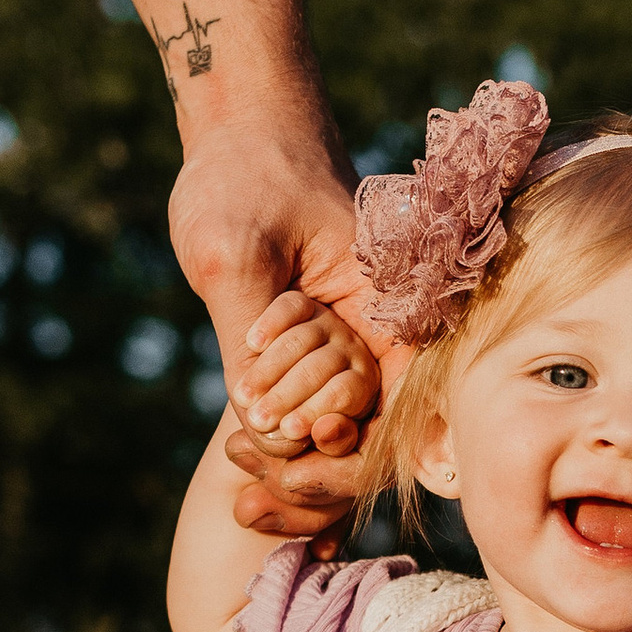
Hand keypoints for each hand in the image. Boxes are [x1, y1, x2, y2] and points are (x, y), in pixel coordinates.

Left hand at [168, 112, 388, 540]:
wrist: (242, 133)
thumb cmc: (245, 177)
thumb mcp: (233, 252)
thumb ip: (246, 335)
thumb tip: (256, 423)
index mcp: (393, 305)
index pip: (398, 411)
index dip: (350, 459)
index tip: (289, 465)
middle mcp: (387, 336)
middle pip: (375, 443)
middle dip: (312, 476)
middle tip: (245, 498)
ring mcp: (356, 349)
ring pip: (346, 443)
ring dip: (294, 471)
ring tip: (238, 492)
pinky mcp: (322, 356)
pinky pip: (318, 422)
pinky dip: (285, 452)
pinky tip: (248, 481)